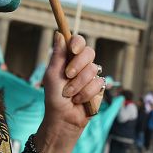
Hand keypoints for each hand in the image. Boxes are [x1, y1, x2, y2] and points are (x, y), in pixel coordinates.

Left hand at [33, 32, 103, 152]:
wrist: (63, 119)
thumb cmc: (54, 97)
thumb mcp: (52, 75)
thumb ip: (58, 55)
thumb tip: (58, 34)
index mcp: (69, 58)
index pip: (78, 42)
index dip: (78, 43)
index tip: (73, 50)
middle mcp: (81, 64)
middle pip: (89, 52)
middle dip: (78, 65)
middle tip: (68, 76)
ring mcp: (91, 76)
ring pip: (93, 70)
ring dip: (78, 84)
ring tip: (70, 95)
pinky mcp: (99, 87)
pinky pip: (98, 84)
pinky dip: (86, 94)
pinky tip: (79, 100)